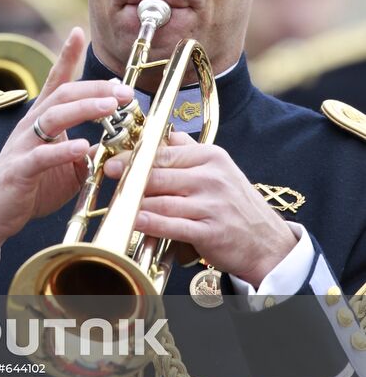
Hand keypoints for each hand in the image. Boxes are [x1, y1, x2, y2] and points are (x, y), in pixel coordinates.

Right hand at [0, 28, 133, 276]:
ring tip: (110, 107)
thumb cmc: (31, 188)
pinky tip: (82, 146)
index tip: (78, 32)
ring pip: (53, 117)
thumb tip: (115, 139)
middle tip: (124, 91)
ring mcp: (22, 146)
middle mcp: (29, 127)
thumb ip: (86, 149)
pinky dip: (63, 150)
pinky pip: (41, 156)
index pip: (54, 82)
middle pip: (62, 95)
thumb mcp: (65, 166)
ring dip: (84, 109)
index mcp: (41, 122)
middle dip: (94, 89)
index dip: (66, 56)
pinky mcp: (18, 170)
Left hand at [104, 131, 297, 288]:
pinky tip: (134, 220)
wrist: (268, 243)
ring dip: (135, 200)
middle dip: (130, 173)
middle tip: (109, 172)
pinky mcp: (211, 232)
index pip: (166, 152)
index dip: (136, 154)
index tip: (115, 156)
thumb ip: (190, 151)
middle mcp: (212, 178)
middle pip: (160, 173)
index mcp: (211, 157)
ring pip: (163, 199)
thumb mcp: (220, 169)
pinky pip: (173, 225)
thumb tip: (165, 133)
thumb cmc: (237, 205)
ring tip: (116, 198)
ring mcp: (212, 205)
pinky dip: (151, 223)